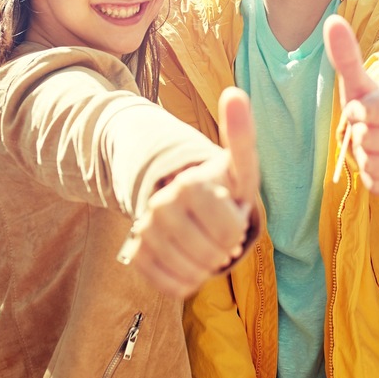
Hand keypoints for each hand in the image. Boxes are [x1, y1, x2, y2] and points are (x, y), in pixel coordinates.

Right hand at [119, 87, 258, 297]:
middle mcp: (161, 205)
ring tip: (208, 247)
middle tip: (222, 235)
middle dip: (224, 250)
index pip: (228, 230)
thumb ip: (241, 134)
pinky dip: (187, 281)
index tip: (233, 214)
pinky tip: (190, 262)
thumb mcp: (239, 165)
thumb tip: (234, 92)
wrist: (187, 203)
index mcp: (189, 183)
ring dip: (207, 267)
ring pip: (189, 272)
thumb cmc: (223, 185)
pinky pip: (169, 285)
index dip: (236, 230)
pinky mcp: (136, 253)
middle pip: (209, 255)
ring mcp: (145, 229)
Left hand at [324, 14, 378, 198]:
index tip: (361, 109)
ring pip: (371, 165)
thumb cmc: (373, 106)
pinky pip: (378, 186)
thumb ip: (347, 55)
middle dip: (358, 135)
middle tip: (367, 129)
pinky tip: (378, 163)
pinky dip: (370, 177)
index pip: (371, 112)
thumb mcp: (358, 82)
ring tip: (372, 145)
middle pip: (368, 141)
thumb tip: (332, 21)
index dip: (357, 112)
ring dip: (362, 156)